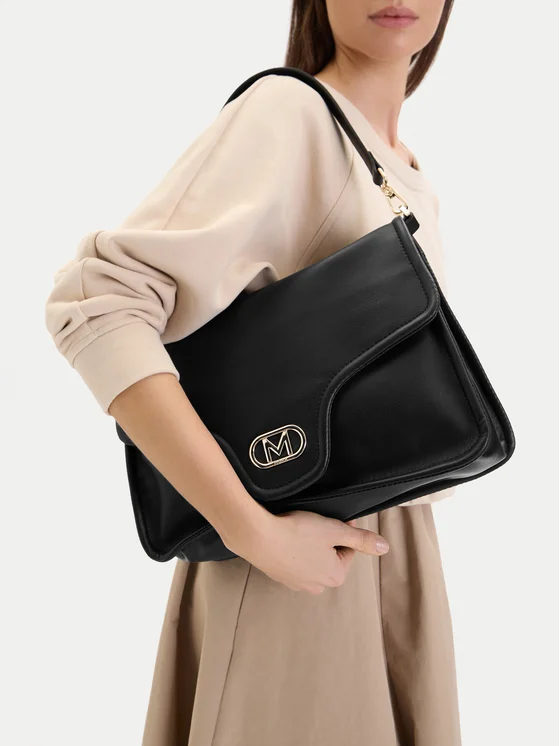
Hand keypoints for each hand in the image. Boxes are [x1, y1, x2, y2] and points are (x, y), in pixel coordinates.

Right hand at [223, 509, 389, 594]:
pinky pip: (293, 561)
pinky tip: (285, 537)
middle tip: (313, 525)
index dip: (342, 530)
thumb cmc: (297, 532)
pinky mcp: (279, 576)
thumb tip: (384, 547)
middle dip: (325, 540)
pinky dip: (292, 549)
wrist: (258, 536)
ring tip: (297, 530)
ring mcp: (296, 583)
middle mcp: (317, 586)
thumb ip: (361, 539)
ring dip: (308, 545)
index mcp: (335, 576)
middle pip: (330, 556)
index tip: (330, 520)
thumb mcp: (334, 530)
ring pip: (311, 559)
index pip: (348, 549)